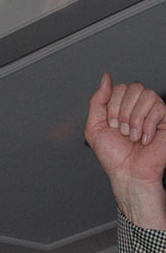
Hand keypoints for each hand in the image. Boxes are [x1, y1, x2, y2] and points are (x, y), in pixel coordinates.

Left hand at [85, 73, 165, 228]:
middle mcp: (138, 106)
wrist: (128, 174)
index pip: (118, 88)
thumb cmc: (114, 156)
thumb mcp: (94, 128)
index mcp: (122, 106)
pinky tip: (144, 139)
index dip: (112, 108)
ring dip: (135, 120)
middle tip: (123, 132)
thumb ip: (97, 101)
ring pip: (146, 95)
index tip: (112, 127)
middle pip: (133, 87)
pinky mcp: (165, 119)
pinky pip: (158, 108)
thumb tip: (105, 78)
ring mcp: (152, 111)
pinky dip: (147, 126)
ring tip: (133, 137)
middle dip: (123, 113)